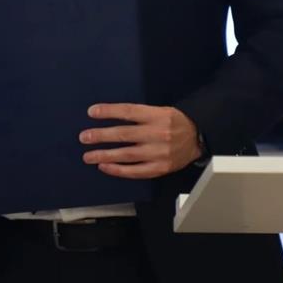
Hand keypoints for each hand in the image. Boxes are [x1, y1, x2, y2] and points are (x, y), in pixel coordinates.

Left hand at [79, 103, 203, 178]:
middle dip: (101, 136)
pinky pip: (136, 171)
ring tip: (88, 156)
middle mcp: (157, 134)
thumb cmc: (173, 122)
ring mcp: (159, 153)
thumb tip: (109, 116)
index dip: (109, 111)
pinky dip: (118, 170)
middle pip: (124, 134)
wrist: (197, 138)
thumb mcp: (159, 110)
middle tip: (84, 137)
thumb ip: (138, 114)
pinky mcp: (160, 168)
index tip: (91, 112)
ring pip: (127, 155)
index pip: (128, 111)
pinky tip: (105, 167)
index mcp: (157, 115)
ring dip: (105, 156)